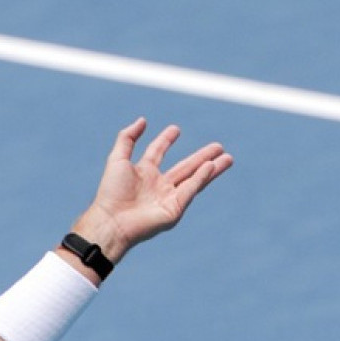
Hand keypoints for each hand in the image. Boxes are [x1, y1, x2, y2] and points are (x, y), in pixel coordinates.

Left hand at [67, 118, 232, 267]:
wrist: (112, 220)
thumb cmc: (111, 192)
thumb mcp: (118, 159)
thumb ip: (127, 138)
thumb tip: (142, 120)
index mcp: (143, 173)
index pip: (157, 152)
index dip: (166, 140)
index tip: (175, 129)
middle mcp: (158, 185)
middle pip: (185, 167)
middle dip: (202, 156)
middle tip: (218, 146)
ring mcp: (168, 198)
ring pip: (194, 179)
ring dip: (211, 168)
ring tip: (227, 158)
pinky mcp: (175, 209)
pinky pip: (190, 190)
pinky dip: (201, 178)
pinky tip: (211, 165)